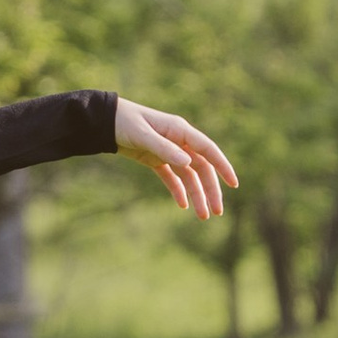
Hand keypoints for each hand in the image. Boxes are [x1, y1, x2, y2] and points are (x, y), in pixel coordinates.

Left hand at [113, 98, 238, 220]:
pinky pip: (171, 178)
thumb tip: (189, 163)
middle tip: (217, 212)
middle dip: (211, 190)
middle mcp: (178, 141)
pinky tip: (182, 206)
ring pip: (189, 176)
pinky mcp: (156, 160)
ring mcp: (168, 151)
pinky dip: (178, 191)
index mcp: (180, 130)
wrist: (104, 121)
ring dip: (197, 195)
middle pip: (202, 168)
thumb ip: (164, 149)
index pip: (208, 150)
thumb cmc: (124, 122)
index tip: (233, 183)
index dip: (222, 166)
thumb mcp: (143, 135)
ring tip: (203, 216)